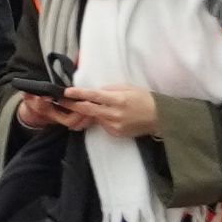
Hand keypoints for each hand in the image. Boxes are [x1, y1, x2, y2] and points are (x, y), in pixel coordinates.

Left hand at [15, 83, 159, 137]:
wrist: (160, 118)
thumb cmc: (144, 98)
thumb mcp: (128, 87)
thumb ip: (111, 89)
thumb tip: (96, 91)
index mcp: (118, 100)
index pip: (94, 96)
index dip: (78, 94)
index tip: (66, 92)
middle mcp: (115, 114)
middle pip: (88, 110)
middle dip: (73, 105)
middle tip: (61, 100)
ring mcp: (115, 126)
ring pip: (95, 117)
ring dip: (90, 112)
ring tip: (91, 106)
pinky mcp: (116, 133)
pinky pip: (103, 125)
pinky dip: (102, 119)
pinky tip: (110, 115)